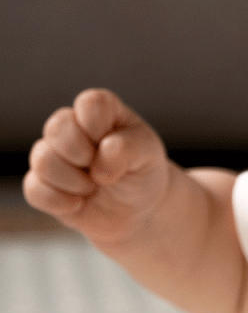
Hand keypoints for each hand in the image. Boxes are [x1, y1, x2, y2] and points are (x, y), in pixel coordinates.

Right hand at [24, 89, 169, 244]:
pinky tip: (80, 204)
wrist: (139, 209)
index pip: (91, 103)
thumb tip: (98, 164)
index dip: (100, 127)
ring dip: (74, 181)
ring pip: (42, 159)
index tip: (114, 146)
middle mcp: (71, 129)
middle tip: (104, 171)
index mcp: (101, 113)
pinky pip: (33, 189)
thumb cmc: (142, 172)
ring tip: (94, 188)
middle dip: (83, 153)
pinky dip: (59, 201)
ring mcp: (54, 156)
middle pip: (57, 126)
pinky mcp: (43, 186)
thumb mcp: (148, 154)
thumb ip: (128, 148)